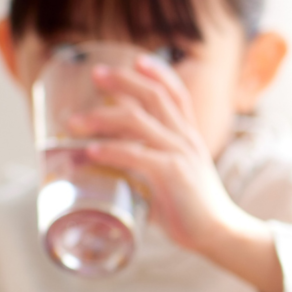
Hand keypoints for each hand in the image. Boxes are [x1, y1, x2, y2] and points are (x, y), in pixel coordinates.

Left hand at [70, 55, 281, 291]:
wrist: (218, 232)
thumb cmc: (192, 209)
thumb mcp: (173, 178)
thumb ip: (146, 168)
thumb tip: (109, 172)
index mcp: (190, 137)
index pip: (177, 94)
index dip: (158, 74)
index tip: (136, 59)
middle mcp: (187, 139)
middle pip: (155, 97)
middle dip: (123, 82)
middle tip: (95, 74)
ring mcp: (181, 154)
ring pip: (138, 123)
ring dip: (101, 118)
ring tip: (73, 122)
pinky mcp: (173, 174)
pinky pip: (136, 155)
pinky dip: (110, 151)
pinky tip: (89, 152)